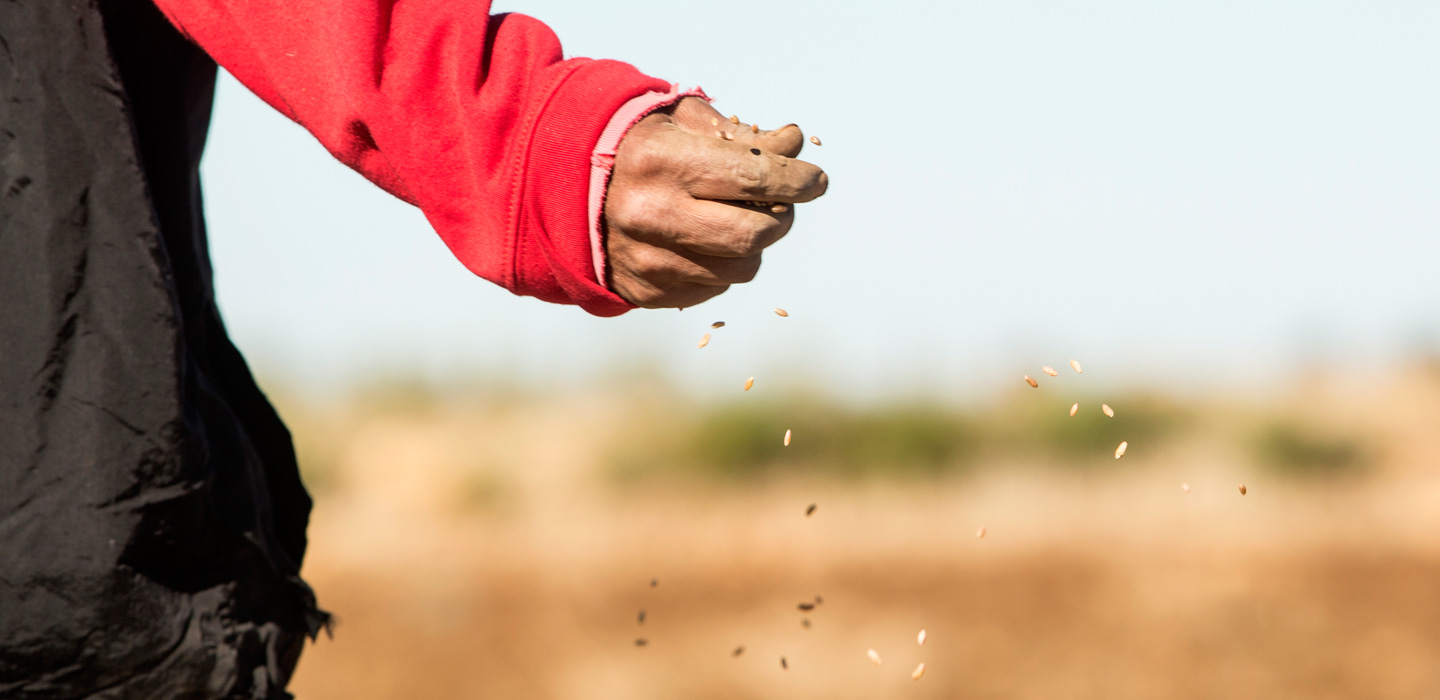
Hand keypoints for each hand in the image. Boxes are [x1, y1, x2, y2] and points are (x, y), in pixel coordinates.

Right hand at [603, 97, 828, 307]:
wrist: (566, 192)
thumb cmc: (637, 148)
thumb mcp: (682, 124)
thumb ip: (741, 135)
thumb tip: (794, 144)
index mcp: (661, 161)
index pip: (754, 178)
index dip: (797, 181)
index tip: (816, 181)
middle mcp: (652, 214)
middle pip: (756, 234)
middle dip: (782, 217)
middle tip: (781, 202)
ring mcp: (647, 259)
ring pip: (742, 269)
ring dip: (756, 246)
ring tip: (740, 220)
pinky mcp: (645, 291)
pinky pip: (714, 287)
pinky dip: (723, 265)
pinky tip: (704, 241)